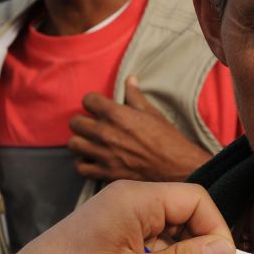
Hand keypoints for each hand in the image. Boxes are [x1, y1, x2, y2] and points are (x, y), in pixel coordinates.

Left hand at [68, 76, 212, 181]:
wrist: (179, 169)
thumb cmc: (168, 140)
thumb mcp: (153, 113)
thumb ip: (135, 96)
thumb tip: (130, 80)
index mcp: (116, 114)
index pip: (87, 99)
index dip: (93, 102)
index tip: (99, 108)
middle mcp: (105, 133)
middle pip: (75, 122)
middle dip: (83, 122)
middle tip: (93, 126)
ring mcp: (104, 154)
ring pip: (74, 144)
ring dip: (81, 142)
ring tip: (90, 143)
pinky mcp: (106, 173)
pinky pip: (81, 167)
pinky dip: (84, 164)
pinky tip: (93, 160)